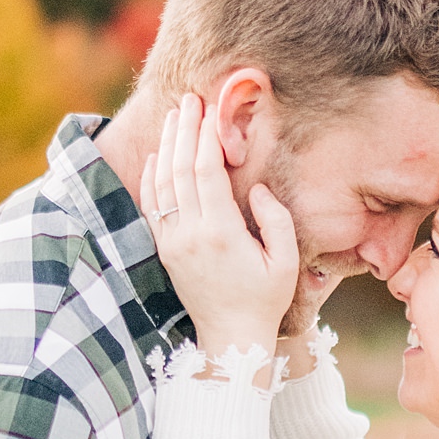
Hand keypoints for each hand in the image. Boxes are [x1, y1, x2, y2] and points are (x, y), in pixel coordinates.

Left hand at [141, 94, 298, 358]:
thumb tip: (259, 189)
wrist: (230, 338)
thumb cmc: (265, 299)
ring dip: (167, 147)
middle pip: (180, 169)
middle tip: (188, 100)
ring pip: (163, 184)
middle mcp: (190, 234)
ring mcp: (172, 243)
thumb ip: (276, 220)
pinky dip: (151, 178)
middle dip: (184, 130)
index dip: (206, 137)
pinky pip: (152, 207)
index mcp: (221, 233)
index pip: (206, 172)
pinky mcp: (165, 251)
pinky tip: (156, 156)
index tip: (210, 110)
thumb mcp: (286, 261)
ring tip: (174, 118)